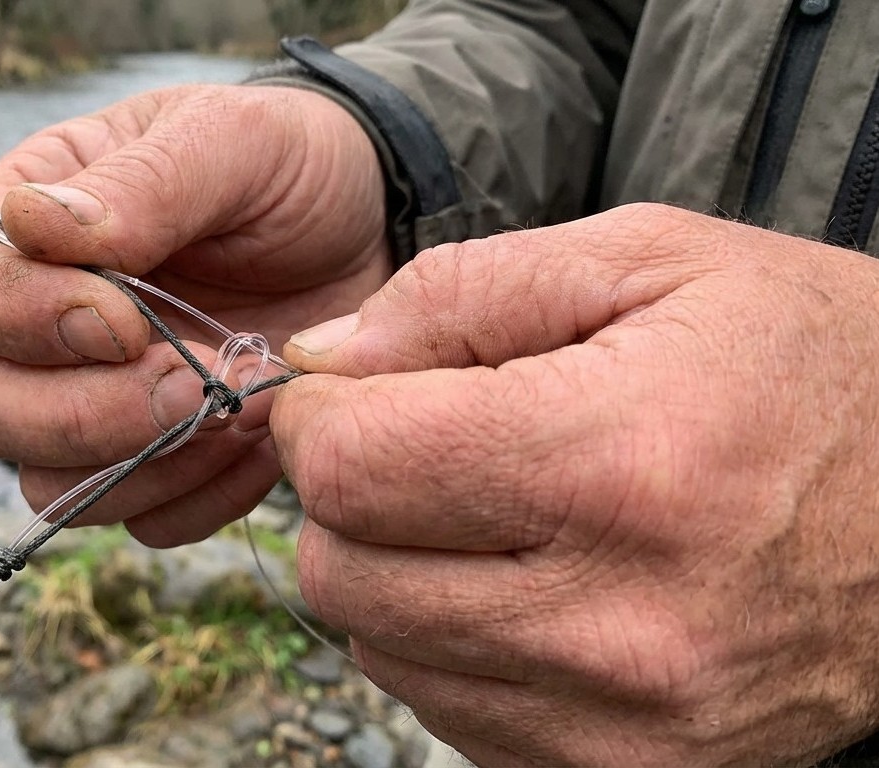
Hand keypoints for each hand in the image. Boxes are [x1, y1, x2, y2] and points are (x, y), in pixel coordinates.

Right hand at [0, 84, 391, 545]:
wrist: (374, 228)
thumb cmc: (289, 164)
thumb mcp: (233, 140)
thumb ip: (142, 184)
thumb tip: (32, 224)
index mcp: (33, 227)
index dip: (17, 319)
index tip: (122, 318)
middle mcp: (43, 325)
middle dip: (88, 412)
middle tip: (195, 380)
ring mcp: (96, 404)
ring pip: (50, 486)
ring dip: (148, 464)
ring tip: (247, 407)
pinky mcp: (160, 465)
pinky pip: (144, 523)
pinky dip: (203, 497)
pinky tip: (266, 442)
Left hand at [272, 204, 878, 764]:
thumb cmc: (809, 366)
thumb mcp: (652, 260)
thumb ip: (461, 292)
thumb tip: (321, 359)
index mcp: (622, 462)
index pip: (357, 468)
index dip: (319, 418)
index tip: (347, 393)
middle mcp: (619, 618)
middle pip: (344, 573)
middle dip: (348, 496)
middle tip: (414, 445)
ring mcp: (625, 722)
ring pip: (381, 649)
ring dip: (395, 570)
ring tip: (486, 511)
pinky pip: (448, 712)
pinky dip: (449, 643)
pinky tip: (523, 583)